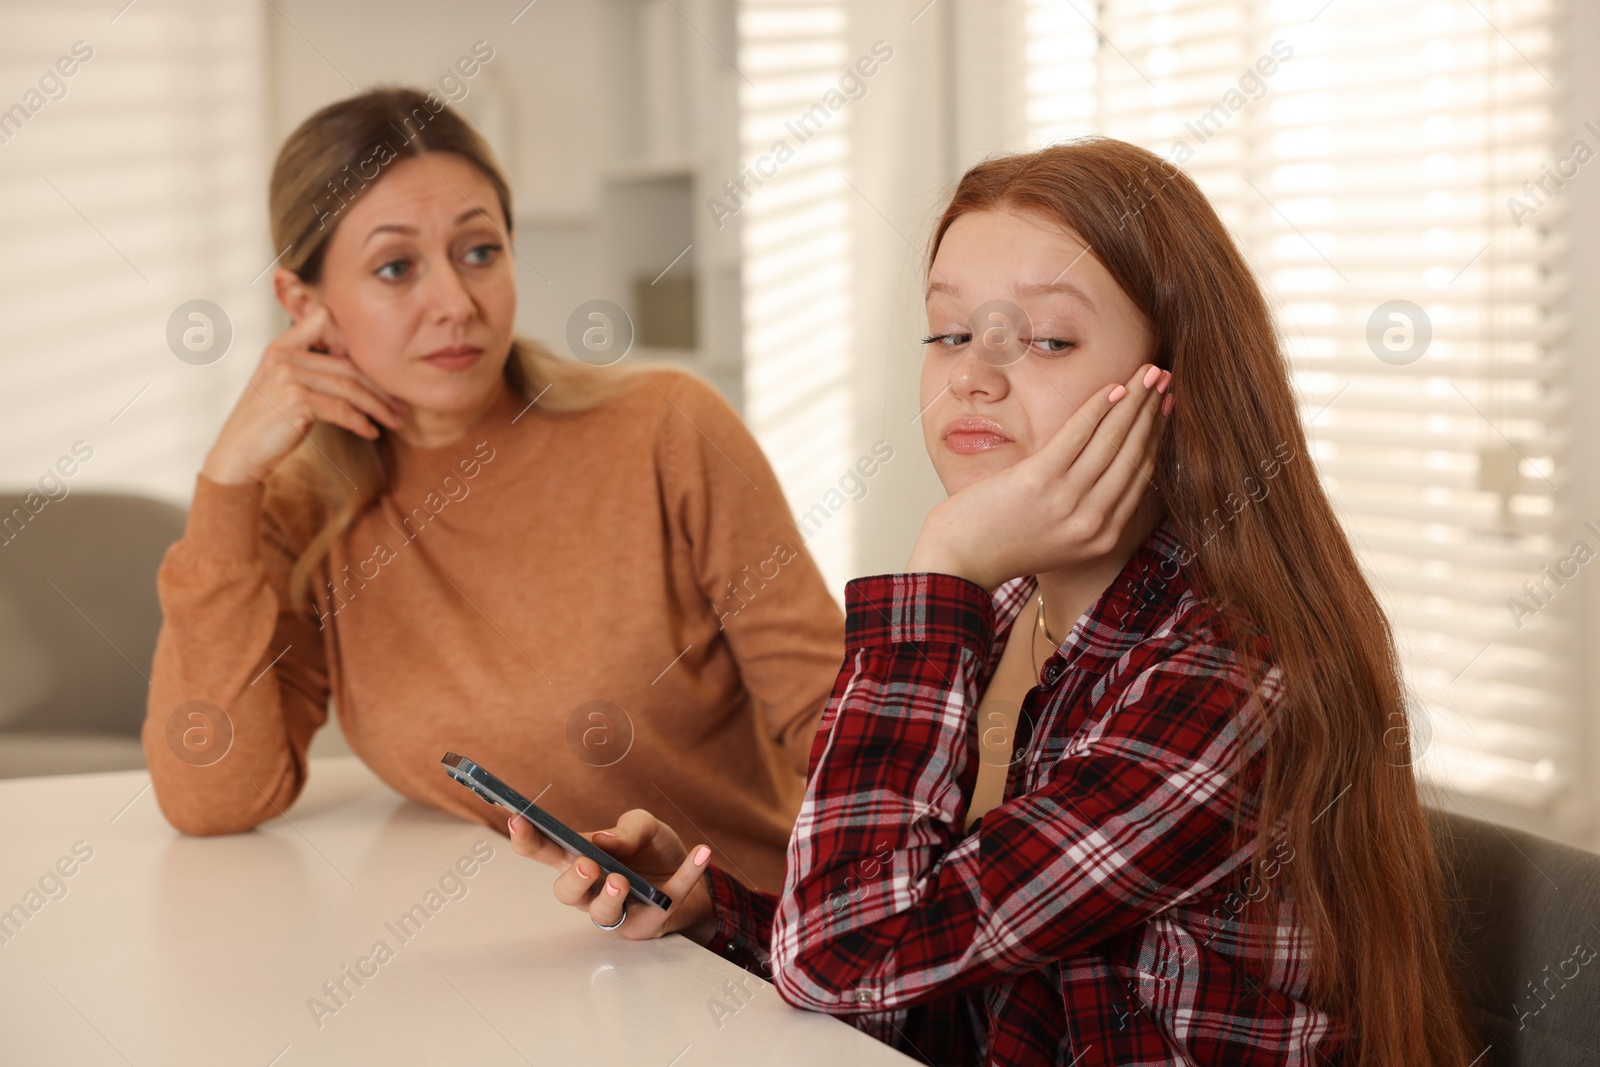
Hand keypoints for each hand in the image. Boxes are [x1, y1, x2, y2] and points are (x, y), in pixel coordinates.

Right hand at [200, 304, 406, 485]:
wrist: (239, 454)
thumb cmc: (268, 423)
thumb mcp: (284, 386)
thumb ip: (310, 368)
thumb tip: (358, 370)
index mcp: (280, 346)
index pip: (323, 319)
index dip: (351, 340)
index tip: (371, 370)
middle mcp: (283, 355)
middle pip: (347, 364)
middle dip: (379, 387)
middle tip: (399, 405)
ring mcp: (287, 377)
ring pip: (350, 387)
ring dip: (378, 407)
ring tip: (395, 420)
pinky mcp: (295, 401)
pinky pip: (342, 410)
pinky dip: (361, 422)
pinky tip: (372, 432)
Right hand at [507, 808, 716, 943]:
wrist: (692, 872)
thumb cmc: (652, 851)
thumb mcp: (644, 826)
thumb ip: (627, 829)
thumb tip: (604, 838)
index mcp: (580, 857)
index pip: (545, 851)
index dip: (527, 839)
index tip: (518, 820)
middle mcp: (592, 889)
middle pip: (565, 893)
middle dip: (573, 880)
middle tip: (587, 865)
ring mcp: (618, 911)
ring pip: (602, 914)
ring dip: (610, 896)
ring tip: (621, 880)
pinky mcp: (649, 924)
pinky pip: (664, 906)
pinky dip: (686, 877)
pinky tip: (701, 853)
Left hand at [907, 361, 1171, 590]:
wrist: (959, 561)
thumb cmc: (1002, 544)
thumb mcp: (1057, 537)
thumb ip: (1086, 510)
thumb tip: (1106, 465)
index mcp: (1102, 536)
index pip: (1141, 476)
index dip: (1157, 435)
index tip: (1166, 407)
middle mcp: (1093, 522)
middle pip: (1135, 454)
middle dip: (1153, 410)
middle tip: (1165, 379)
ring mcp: (1068, 502)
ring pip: (1113, 440)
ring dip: (1134, 400)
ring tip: (1147, 373)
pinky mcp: (1040, 481)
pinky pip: (1079, 435)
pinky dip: (1099, 407)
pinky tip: (1113, 387)